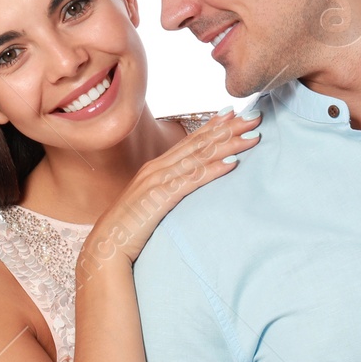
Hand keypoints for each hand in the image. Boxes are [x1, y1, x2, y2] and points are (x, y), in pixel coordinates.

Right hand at [80, 107, 260, 269]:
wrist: (105, 248)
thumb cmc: (128, 229)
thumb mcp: (150, 205)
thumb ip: (167, 193)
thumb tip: (185, 191)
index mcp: (156, 168)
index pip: (189, 141)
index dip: (213, 125)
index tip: (235, 114)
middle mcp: (157, 168)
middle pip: (199, 143)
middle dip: (229, 128)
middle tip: (255, 116)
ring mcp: (158, 181)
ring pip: (199, 157)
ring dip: (228, 145)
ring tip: (253, 135)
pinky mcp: (160, 198)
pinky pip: (192, 180)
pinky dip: (213, 170)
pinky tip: (233, 163)